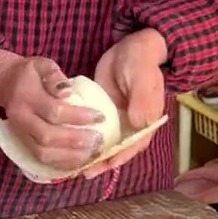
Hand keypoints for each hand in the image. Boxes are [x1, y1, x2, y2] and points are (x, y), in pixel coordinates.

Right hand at [0, 48, 107, 171]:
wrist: (4, 83)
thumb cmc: (29, 73)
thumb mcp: (41, 64)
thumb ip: (54, 76)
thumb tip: (68, 92)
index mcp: (26, 98)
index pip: (54, 111)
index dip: (79, 116)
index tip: (100, 117)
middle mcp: (21, 119)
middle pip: (48, 137)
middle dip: (76, 141)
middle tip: (99, 140)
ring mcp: (20, 134)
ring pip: (43, 153)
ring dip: (70, 157)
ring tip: (92, 153)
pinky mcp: (23, 144)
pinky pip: (41, 160)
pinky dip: (62, 164)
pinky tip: (80, 161)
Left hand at [84, 29, 166, 178]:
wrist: (130, 47)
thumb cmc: (140, 61)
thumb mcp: (142, 78)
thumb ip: (142, 100)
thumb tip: (138, 124)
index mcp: (146, 120)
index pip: (135, 145)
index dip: (120, 156)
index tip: (105, 165)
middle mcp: (132, 124)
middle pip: (119, 149)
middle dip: (102, 162)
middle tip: (85, 171)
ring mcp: (117, 120)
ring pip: (105, 143)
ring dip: (92, 154)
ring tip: (75, 166)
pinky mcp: (103, 113)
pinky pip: (95, 130)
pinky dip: (84, 139)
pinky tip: (71, 146)